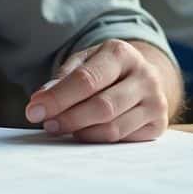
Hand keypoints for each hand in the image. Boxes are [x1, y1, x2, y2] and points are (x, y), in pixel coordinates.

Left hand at [23, 39, 173, 142]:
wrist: (143, 77)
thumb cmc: (106, 70)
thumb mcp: (84, 63)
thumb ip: (63, 79)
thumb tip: (41, 101)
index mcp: (121, 53)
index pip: (86, 80)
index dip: (58, 97)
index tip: (34, 110)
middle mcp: (144, 76)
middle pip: (102, 106)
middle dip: (69, 118)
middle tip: (47, 124)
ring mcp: (156, 101)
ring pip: (113, 127)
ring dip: (82, 131)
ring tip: (61, 129)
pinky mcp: (159, 124)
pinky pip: (123, 140)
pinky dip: (98, 139)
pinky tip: (84, 133)